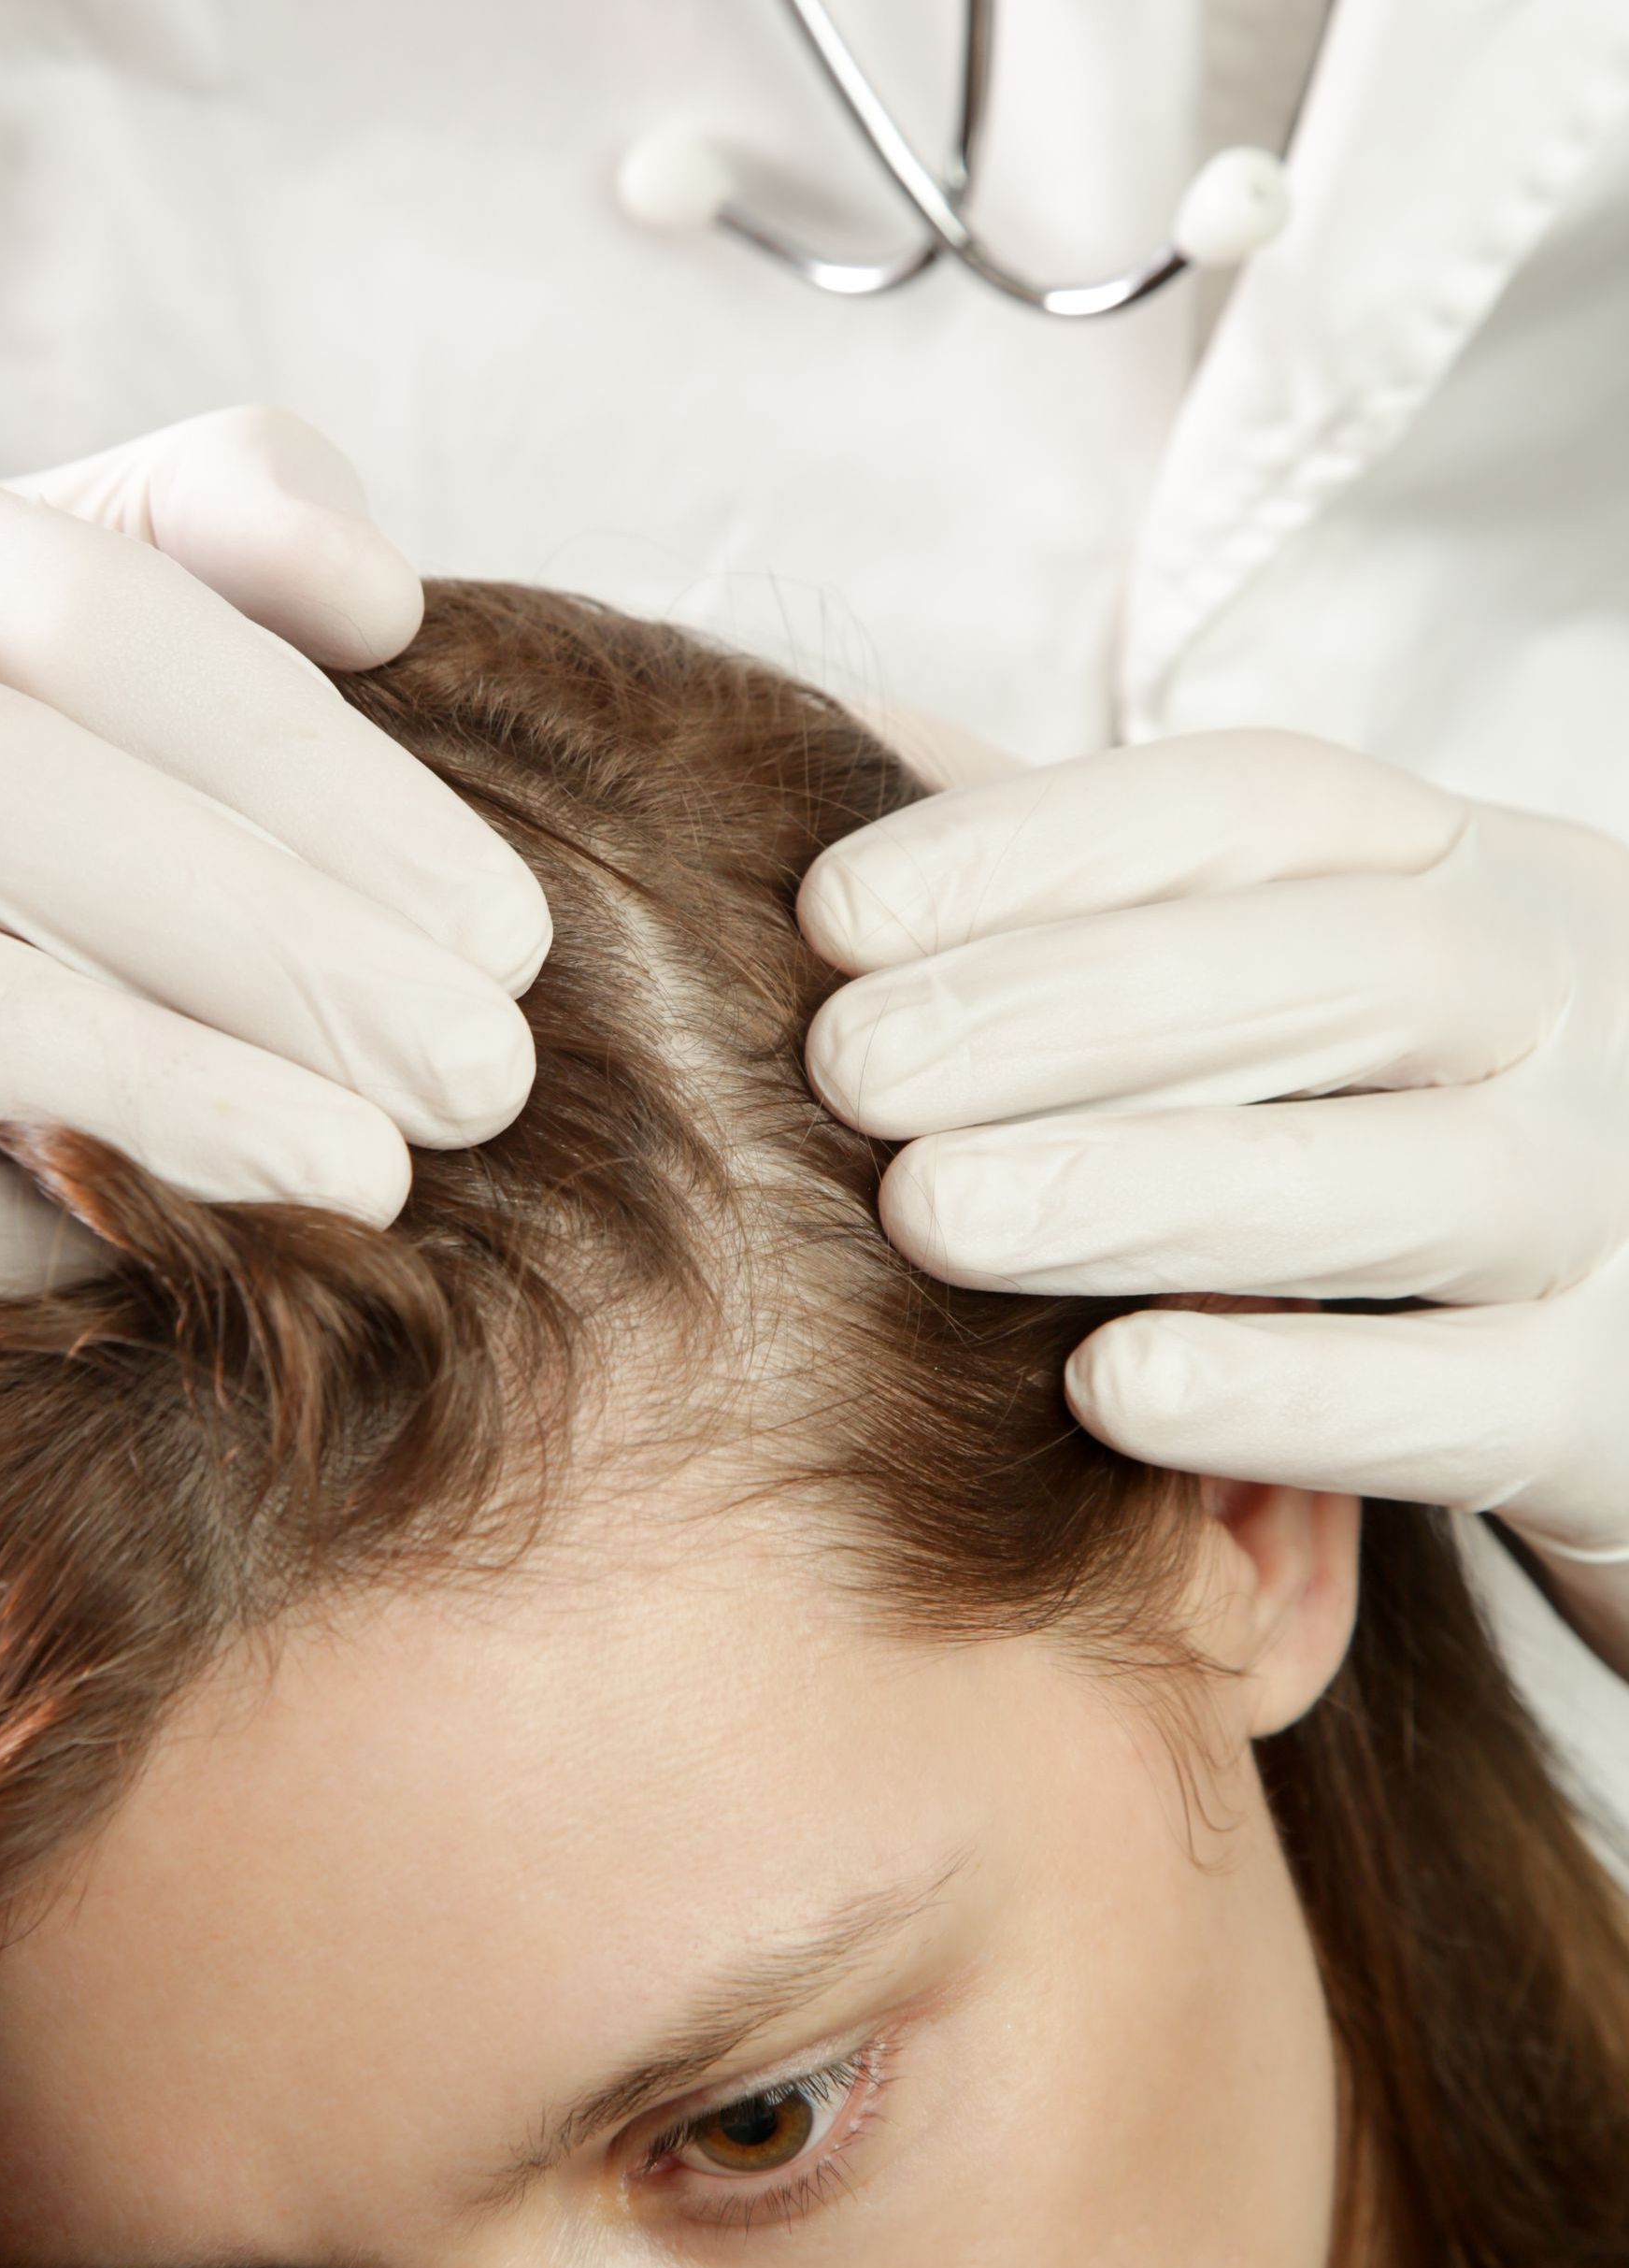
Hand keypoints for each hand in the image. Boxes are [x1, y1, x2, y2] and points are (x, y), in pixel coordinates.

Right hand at [0, 405, 549, 1295]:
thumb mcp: (78, 557)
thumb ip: (229, 512)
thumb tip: (376, 596)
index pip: (99, 617)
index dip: (323, 784)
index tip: (505, 940)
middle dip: (267, 942)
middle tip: (476, 1077)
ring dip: (149, 1082)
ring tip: (365, 1177)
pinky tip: (154, 1235)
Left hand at [799, 729, 1628, 1678]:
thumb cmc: (1403, 1120)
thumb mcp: (1305, 967)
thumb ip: (1102, 880)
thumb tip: (847, 734)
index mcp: (1483, 876)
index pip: (1266, 810)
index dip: (1042, 846)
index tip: (838, 910)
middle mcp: (1573, 1015)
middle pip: (1337, 974)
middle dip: (1068, 1011)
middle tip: (851, 1066)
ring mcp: (1613, 1208)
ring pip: (1395, 1190)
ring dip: (1141, 1191)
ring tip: (927, 1212)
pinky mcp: (1609, 1410)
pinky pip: (1455, 1405)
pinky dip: (1279, 1396)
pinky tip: (1104, 1390)